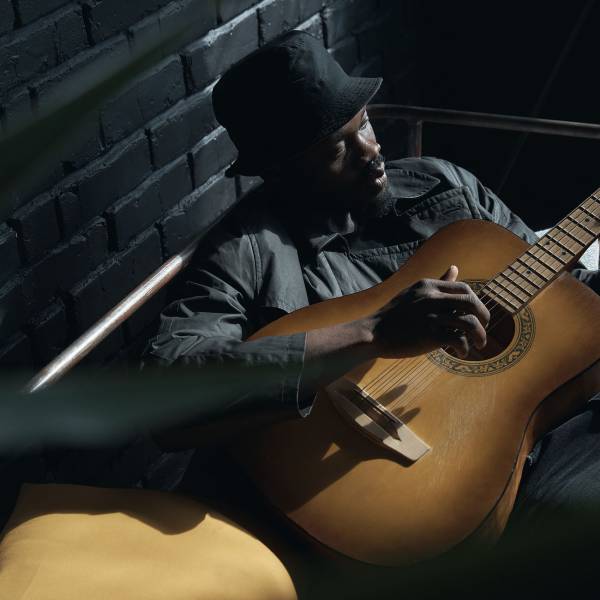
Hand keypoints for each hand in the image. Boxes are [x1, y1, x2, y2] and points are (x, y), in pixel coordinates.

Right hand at [362, 265, 489, 358]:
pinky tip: (461, 354)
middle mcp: (432, 298)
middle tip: (484, 330)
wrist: (373, 333)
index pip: (464, 288)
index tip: (476, 315)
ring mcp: (431, 316)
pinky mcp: (430, 335)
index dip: (476, 302)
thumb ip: (438, 282)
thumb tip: (455, 267)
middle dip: (484, 317)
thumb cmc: (394, 315)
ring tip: (479, 345)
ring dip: (480, 336)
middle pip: (472, 303)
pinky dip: (464, 349)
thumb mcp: (415, 292)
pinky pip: (458, 341)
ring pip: (470, 323)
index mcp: (428, 285)